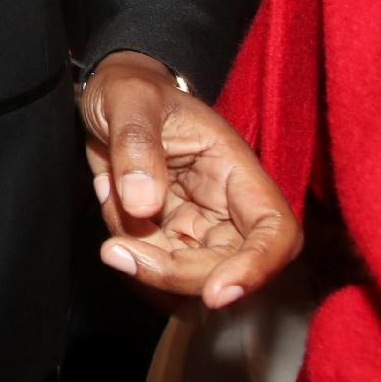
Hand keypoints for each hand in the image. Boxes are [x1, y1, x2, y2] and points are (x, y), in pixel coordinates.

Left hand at [81, 51, 301, 308]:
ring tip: (108, 188)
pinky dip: (123, 243)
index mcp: (235, 168)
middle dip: (174, 271)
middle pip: (226, 266)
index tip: (216, 293)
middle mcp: (225, 203)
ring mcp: (197, 222)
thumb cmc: (129, 88)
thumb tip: (142, 204)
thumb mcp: (128, 99)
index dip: (257, 268)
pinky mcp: (167, 234)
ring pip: (185, 271)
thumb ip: (136, 144)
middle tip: (115, 252)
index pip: (275, 230)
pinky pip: (152, 261)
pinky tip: (108, 195)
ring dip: (139, 253)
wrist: (105, 97)